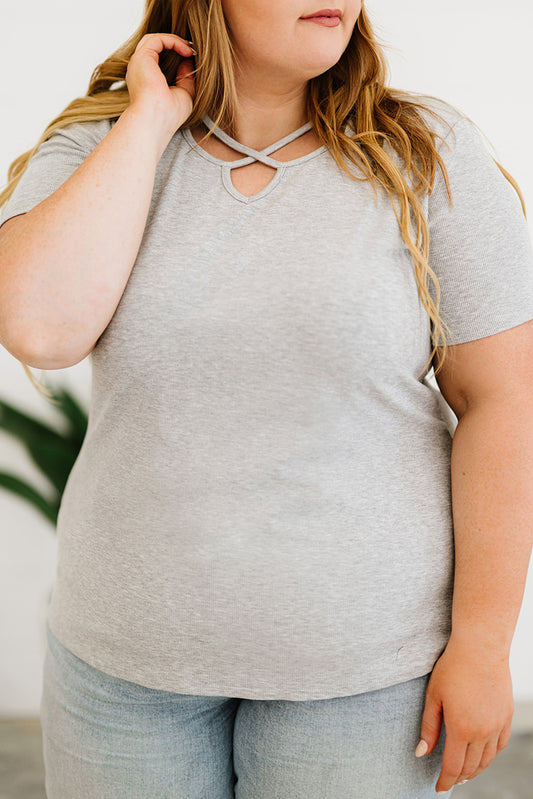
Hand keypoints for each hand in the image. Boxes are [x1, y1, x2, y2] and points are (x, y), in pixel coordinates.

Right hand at [126, 33, 196, 134]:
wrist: (155, 121)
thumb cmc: (168, 116)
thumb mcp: (183, 94)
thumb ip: (186, 77)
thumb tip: (189, 60)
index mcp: (145, 79)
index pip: (158, 58)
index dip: (175, 54)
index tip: (191, 57)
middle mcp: (139, 69)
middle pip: (154, 46)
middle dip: (174, 44)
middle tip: (191, 50)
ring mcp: (138, 62)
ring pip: (154, 39)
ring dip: (174, 41)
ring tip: (190, 49)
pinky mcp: (142, 57)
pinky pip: (158, 39)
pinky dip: (174, 41)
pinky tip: (186, 50)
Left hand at [416, 637, 513, 793]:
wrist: (481, 648)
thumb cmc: (453, 668)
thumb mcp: (433, 696)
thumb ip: (428, 727)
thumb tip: (421, 753)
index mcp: (461, 729)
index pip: (453, 767)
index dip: (445, 781)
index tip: (438, 788)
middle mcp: (482, 732)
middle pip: (471, 767)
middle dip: (458, 778)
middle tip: (449, 781)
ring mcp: (497, 725)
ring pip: (487, 759)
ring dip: (475, 770)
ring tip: (464, 773)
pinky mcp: (506, 716)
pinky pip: (500, 745)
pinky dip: (491, 756)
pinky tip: (483, 756)